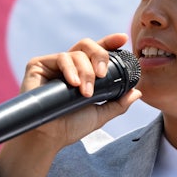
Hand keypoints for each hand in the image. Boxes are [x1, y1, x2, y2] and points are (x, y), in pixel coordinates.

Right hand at [0, 33, 141, 176]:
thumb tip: (137, 92)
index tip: (123, 39)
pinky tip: (74, 84)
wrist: (48, 137)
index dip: (109, 42)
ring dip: (86, 72)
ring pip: (77, 53)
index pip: (97, 52)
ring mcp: (53, 64)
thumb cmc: (70, 127)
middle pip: (88, 46)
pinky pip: (60, 57)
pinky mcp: (39, 65)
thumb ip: (118, 103)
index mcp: (83, 73)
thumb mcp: (100, 114)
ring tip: (85, 93)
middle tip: (102, 74)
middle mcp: (69, 65)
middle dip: (100, 56)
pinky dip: (70, 69)